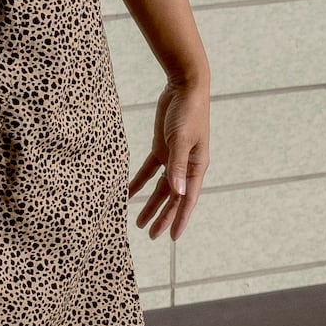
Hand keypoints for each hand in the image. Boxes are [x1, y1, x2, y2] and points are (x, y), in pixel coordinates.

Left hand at [129, 73, 212, 238]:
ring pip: (161, 188)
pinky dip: (140, 183)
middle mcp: (187, 166)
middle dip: (163, 216)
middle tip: (150, 235)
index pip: (187, 199)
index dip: (179, 219)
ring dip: (151, 204)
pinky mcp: (162, 148)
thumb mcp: (182, 140)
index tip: (172, 238)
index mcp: (196, 167)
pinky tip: (129, 194)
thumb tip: (177, 192)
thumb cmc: (189, 112)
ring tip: (138, 222)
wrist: (186, 86)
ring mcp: (174, 158)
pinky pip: (150, 171)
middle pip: (173, 197)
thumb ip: (179, 166)